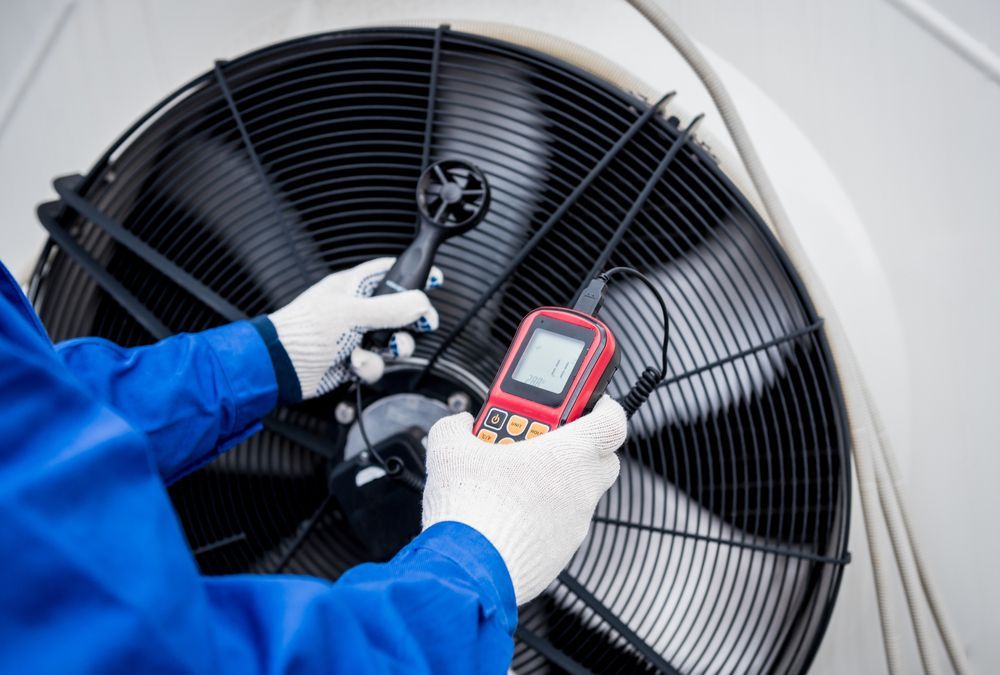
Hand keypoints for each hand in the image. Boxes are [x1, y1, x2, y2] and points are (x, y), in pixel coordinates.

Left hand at [268, 257, 440, 398]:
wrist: (279, 367)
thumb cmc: (304, 331)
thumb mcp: (352, 314)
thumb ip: (390, 308)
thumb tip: (422, 303)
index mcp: (354, 287)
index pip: (391, 273)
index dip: (414, 275)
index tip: (436, 281)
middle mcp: (357, 309)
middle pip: (400, 310)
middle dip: (413, 320)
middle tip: (424, 324)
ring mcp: (356, 336)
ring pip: (392, 341)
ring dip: (393, 347)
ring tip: (386, 348)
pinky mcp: (352, 361)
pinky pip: (376, 363)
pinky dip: (369, 366)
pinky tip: (354, 364)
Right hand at [421, 396, 626, 604]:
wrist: (466, 569)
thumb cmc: (472, 510)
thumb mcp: (450, 448)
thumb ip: (457, 426)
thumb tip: (458, 425)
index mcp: (570, 455)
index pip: (613, 422)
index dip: (605, 407)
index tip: (591, 402)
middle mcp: (582, 489)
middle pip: (600, 457)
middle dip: (575, 444)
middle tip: (539, 439)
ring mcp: (575, 524)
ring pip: (578, 492)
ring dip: (555, 481)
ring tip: (512, 478)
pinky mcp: (561, 553)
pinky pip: (561, 523)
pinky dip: (543, 513)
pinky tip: (508, 511)